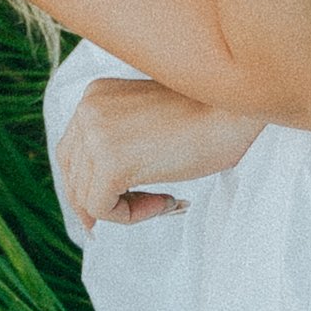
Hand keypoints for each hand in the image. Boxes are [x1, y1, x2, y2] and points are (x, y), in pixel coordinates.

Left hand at [56, 78, 265, 230]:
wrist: (239, 112)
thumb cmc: (210, 119)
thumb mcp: (149, 123)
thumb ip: (118, 147)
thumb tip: (87, 210)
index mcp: (95, 95)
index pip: (72, 153)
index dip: (93, 184)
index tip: (132, 196)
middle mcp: (88, 109)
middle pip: (72, 176)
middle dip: (105, 200)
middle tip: (149, 205)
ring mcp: (95, 133)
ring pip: (86, 197)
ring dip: (125, 208)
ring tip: (165, 200)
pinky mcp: (110, 162)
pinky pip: (102, 208)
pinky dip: (132, 215)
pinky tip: (167, 200)